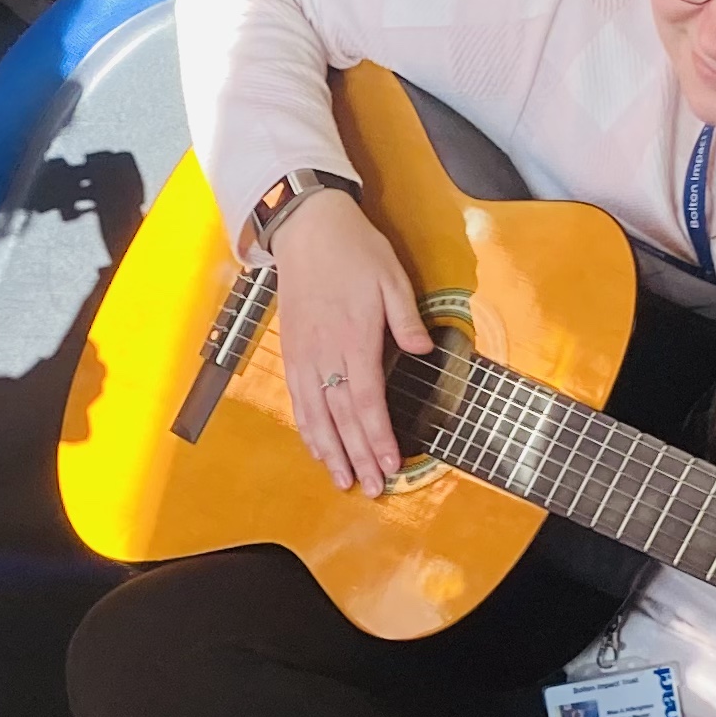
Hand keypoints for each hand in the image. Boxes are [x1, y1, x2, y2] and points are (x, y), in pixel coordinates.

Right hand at [263, 190, 428, 495]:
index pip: (367, 402)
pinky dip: (307, 429)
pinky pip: (297, 400)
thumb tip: (424, 350)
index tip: (390, 465)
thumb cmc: (354, 250)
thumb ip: (406, 319)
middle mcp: (325, 354)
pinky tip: (317, 447)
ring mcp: (303, 355)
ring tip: (343, 480)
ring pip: (315, 415)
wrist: (306, 228)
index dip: (378, 438)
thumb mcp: (392, 276)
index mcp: (354, 338)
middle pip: (341, 418)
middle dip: (357, 456)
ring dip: (330, 452)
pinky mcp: (291, 351)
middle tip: (371, 489)